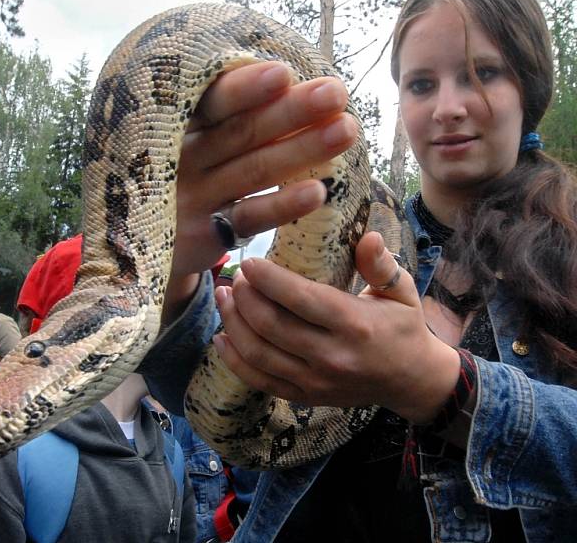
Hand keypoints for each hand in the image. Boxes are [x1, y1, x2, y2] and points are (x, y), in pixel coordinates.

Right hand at [165, 62, 358, 315]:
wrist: (135, 245)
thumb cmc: (175, 179)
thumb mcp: (182, 143)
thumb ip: (221, 118)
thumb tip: (285, 80)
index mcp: (175, 127)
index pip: (211, 103)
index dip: (245, 89)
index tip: (285, 73)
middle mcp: (180, 160)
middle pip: (240, 132)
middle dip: (291, 111)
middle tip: (337, 92)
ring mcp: (191, 200)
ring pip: (252, 170)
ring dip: (301, 149)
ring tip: (346, 131)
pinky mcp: (204, 237)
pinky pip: (249, 217)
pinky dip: (282, 205)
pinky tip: (318, 192)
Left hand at [213, 231, 461, 423]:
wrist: (412, 381)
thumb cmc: (403, 327)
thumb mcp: (402, 291)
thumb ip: (382, 264)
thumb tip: (367, 236)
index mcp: (355, 324)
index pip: (300, 298)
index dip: (268, 279)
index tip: (248, 262)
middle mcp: (332, 356)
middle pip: (271, 325)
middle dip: (244, 297)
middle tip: (234, 277)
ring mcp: (316, 381)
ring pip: (259, 353)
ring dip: (233, 323)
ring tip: (222, 297)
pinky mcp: (305, 397)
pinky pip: (260, 381)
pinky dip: (234, 360)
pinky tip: (221, 337)